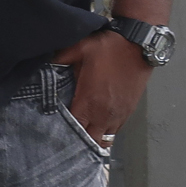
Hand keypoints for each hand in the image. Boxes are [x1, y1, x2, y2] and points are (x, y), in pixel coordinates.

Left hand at [50, 29, 152, 147]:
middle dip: (79, 141)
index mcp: (89, 102)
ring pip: (104, 139)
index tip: (55, 130)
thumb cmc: (109, 48)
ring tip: (83, 134)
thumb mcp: (79, 48)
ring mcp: (118, 115)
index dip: (64, 132)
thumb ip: (60, 59)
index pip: (74, 128)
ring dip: (94, 138)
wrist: (139, 46)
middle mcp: (104, 114)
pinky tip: (98, 125)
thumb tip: (46, 65)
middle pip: (90, 140)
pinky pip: (115, 130)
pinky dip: (106, 131)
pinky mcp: (129, 111)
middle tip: (69, 135)